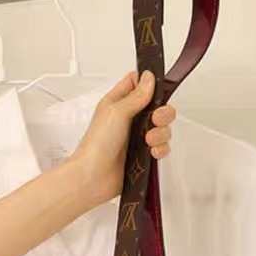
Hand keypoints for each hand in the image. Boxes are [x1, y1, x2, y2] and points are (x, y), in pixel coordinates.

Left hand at [69, 70, 176, 206]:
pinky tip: (152, 151)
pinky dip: (161, 148)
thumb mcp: (117, 111)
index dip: (148, 84)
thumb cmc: (96, 146)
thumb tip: (148, 78)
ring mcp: (136, 138)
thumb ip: (137, 95)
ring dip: (161, 132)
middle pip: (156, 107)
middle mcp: (128, 119)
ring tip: (149, 139)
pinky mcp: (142, 155)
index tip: (155, 90)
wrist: (94, 177)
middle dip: (162, 112)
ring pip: (162, 128)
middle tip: (156, 118)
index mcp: (117, 103)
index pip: (137, 84)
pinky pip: (161, 147)